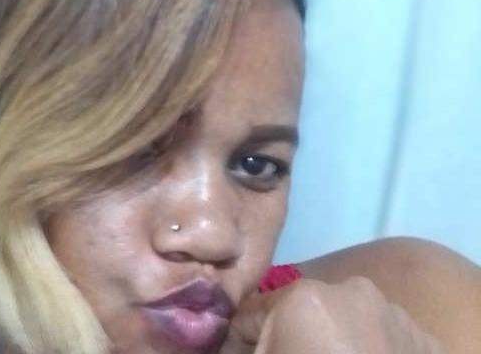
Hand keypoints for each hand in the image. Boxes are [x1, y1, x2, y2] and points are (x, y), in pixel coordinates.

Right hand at [222, 276, 444, 352]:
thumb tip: (216, 343)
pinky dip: (365, 350)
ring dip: (326, 341)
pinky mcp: (421, 338)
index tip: (238, 352)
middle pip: (294, 313)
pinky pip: (378, 335)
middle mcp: (348, 290)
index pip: (247, 316)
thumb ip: (235, 347)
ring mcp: (391, 312)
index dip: (237, 342)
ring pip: (339, 320)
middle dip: (284, 338)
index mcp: (302, 298)